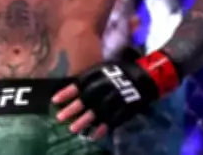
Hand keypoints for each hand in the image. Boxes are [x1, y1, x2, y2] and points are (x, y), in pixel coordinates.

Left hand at [53, 52, 179, 137]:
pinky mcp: (127, 107)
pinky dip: (103, 127)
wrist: (148, 75)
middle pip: (87, 98)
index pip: (80, 82)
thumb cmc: (122, 71)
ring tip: (73, 129)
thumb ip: (90, 77)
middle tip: (60, 118)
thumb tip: (72, 88)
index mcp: (101, 73)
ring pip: (98, 111)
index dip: (67, 92)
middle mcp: (107, 84)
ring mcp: (118, 97)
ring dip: (85, 121)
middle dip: (73, 109)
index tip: (54, 100)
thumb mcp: (105, 68)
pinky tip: (94, 134)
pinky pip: (113, 119)